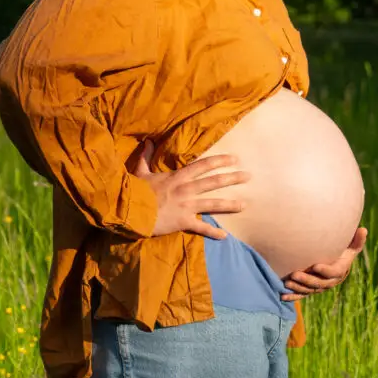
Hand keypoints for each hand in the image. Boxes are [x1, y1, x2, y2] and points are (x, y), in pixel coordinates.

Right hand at [130, 139, 250, 239]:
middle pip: (214, 182)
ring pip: (213, 204)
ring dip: (230, 204)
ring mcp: (186, 206)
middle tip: (248, 176)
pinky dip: (213, 233)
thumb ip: (146, 157)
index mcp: (178, 176)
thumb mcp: (141, 171)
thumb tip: (148, 141)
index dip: (220, 161)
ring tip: (244, 205)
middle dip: (232, 178)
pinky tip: (225, 236)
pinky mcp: (183, 221)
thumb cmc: (135, 190)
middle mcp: (186, 189)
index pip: (203, 165)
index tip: (234, 159)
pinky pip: (201, 228)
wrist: (129, 209)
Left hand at [280, 227, 367, 300]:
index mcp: (340, 271)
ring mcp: (319, 286)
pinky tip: (282, 296)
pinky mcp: (310, 289)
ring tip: (287, 282)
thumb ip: (356, 240)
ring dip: (298, 288)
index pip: (334, 272)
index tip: (315, 266)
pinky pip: (302, 294)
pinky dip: (293, 296)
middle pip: (319, 283)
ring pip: (309, 290)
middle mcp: (330, 281)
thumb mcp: (350, 246)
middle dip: (307, 280)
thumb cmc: (342, 250)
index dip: (325, 270)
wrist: (334, 262)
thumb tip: (363, 229)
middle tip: (294, 274)